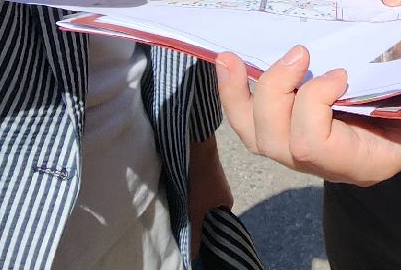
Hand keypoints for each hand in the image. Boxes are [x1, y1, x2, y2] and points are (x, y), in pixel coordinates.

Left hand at [187, 136, 231, 258]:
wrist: (195, 142)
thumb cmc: (200, 177)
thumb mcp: (196, 210)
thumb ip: (194, 234)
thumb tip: (192, 257)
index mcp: (225, 203)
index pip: (216, 227)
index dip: (204, 235)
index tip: (191, 240)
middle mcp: (219, 193)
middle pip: (205, 214)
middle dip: (194, 221)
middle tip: (180, 227)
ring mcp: (209, 181)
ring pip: (197, 202)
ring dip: (187, 207)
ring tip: (175, 211)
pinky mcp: (197, 172)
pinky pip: (191, 190)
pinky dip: (184, 195)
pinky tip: (174, 196)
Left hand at [214, 47, 400, 186]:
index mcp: (365, 161)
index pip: (316, 146)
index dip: (313, 106)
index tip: (340, 72)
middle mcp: (330, 162)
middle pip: (277, 143)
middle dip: (276, 94)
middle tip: (301, 52)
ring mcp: (309, 148)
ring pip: (256, 136)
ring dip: (243, 95)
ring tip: (235, 56)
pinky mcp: (297, 129)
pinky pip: (254, 122)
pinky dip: (236, 94)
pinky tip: (229, 62)